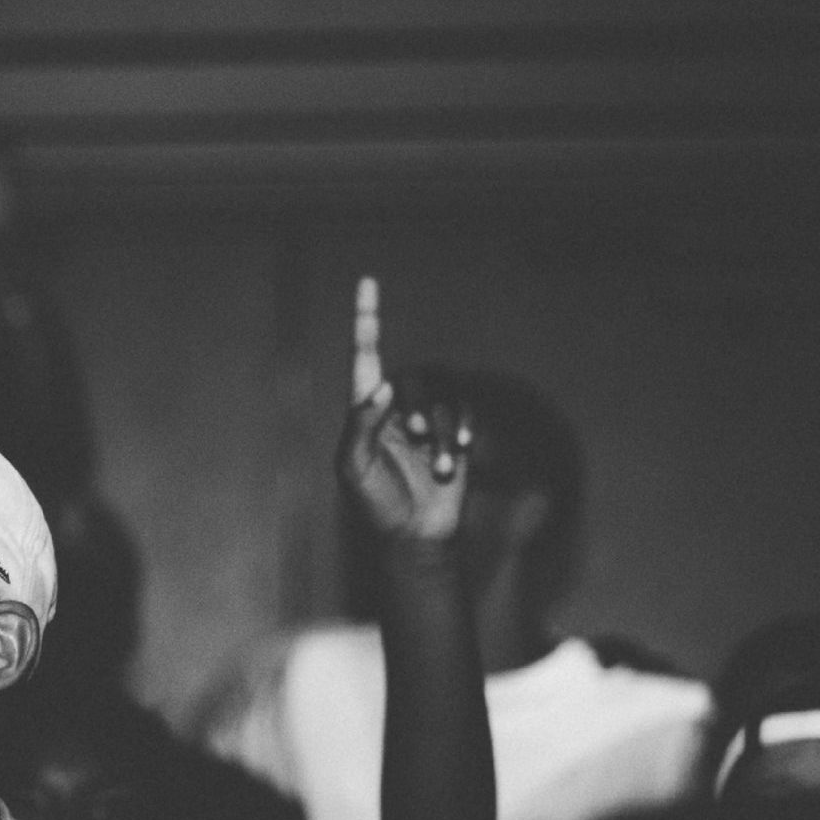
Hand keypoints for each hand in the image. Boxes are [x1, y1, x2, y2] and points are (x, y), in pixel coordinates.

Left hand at [339, 277, 470, 544]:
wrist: (414, 536)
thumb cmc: (376, 505)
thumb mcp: (354, 470)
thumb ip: (360, 427)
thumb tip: (382, 387)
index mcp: (365, 410)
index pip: (365, 356)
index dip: (366, 320)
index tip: (367, 282)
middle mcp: (397, 406)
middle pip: (412, 380)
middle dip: (418, 409)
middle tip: (416, 440)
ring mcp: (428, 419)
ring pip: (442, 400)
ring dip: (442, 435)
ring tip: (440, 469)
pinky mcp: (455, 432)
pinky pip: (465, 413)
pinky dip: (463, 431)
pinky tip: (460, 456)